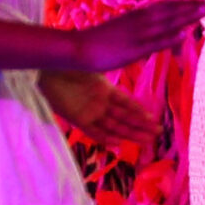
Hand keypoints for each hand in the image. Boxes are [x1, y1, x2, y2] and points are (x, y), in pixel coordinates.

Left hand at [41, 69, 161, 150]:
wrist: (48, 70)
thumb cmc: (70, 64)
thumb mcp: (92, 67)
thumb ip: (108, 72)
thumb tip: (127, 61)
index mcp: (105, 89)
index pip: (126, 103)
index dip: (139, 111)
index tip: (153, 118)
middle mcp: (100, 103)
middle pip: (124, 117)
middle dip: (140, 126)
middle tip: (156, 134)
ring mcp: (91, 112)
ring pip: (114, 126)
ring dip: (129, 134)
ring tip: (145, 140)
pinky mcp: (78, 119)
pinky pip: (94, 131)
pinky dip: (105, 137)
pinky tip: (118, 143)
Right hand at [68, 0, 204, 73]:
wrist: (78, 48)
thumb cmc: (98, 42)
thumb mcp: (122, 31)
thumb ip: (139, 31)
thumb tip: (153, 34)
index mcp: (137, 16)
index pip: (165, 7)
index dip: (184, 3)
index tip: (201, 0)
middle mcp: (139, 21)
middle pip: (171, 11)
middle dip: (192, 7)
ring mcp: (137, 35)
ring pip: (167, 23)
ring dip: (187, 16)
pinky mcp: (133, 49)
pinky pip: (155, 42)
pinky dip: (170, 36)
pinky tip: (184, 32)